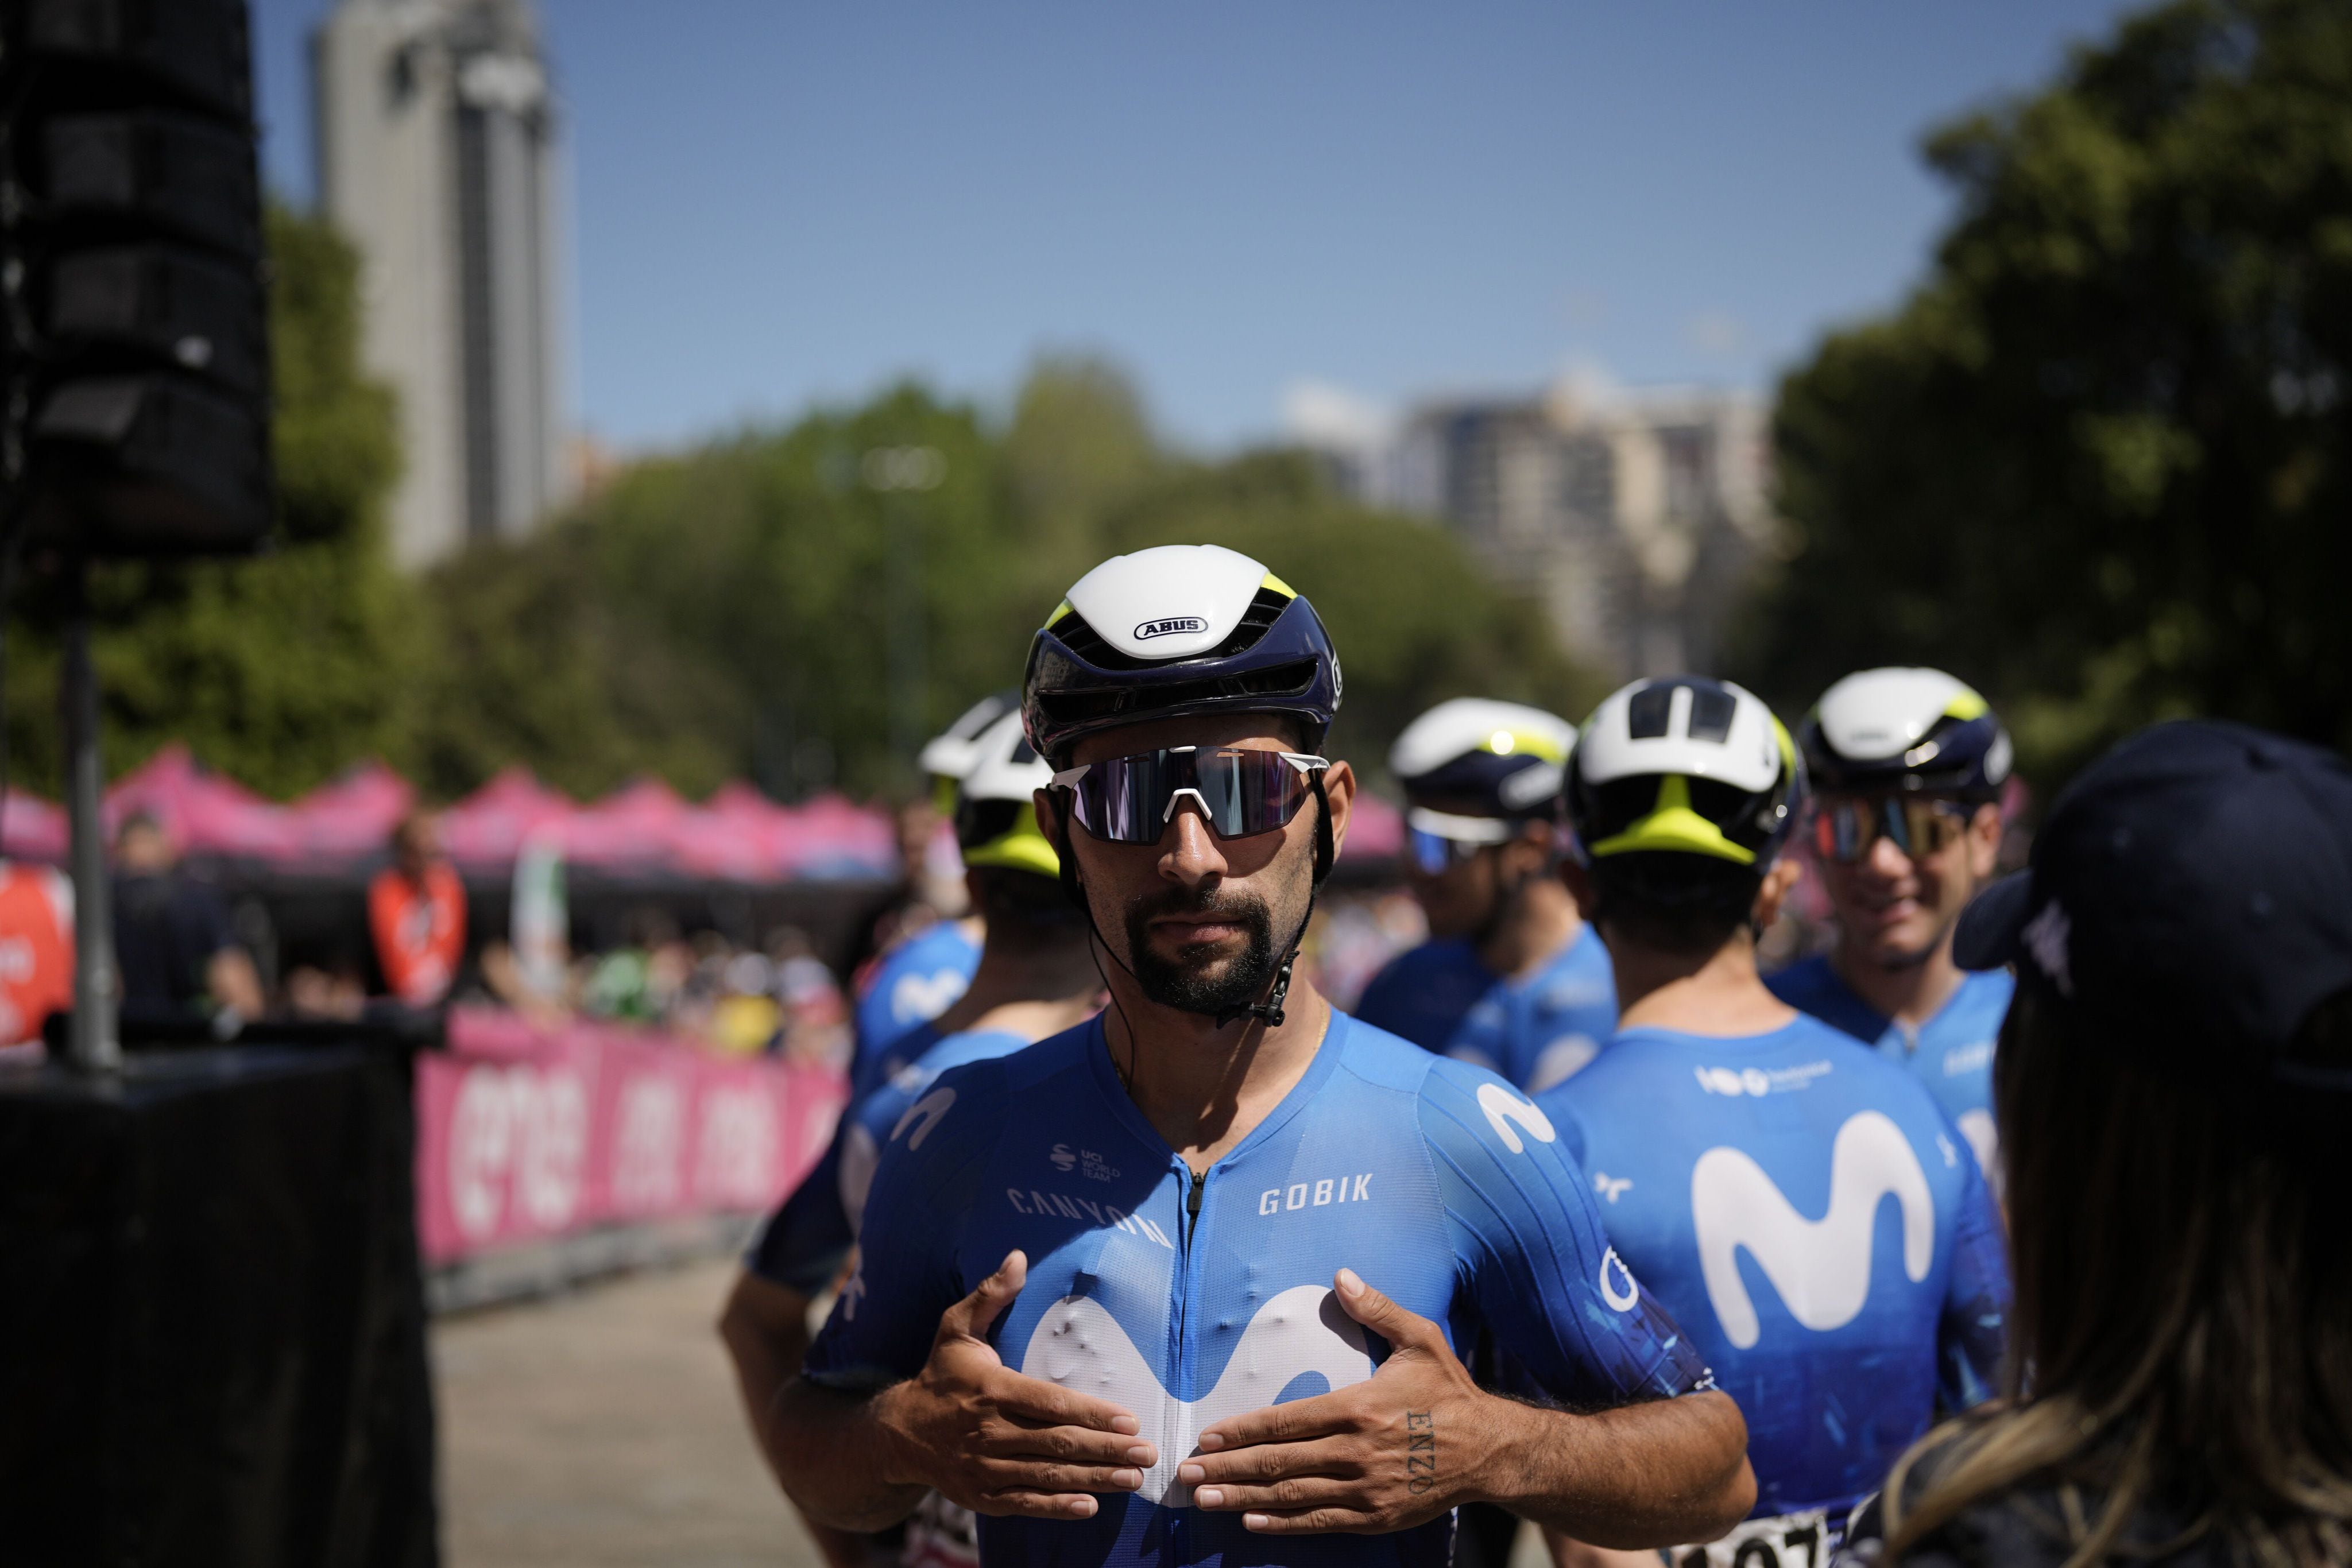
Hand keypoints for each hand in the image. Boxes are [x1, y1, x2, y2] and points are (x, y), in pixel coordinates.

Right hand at [873, 1250, 1158, 1520]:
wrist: (900, 1432)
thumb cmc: (941, 1375)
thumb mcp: (956, 1329)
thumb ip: (990, 1295)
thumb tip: (1018, 1256)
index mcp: (992, 1389)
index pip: (1050, 1403)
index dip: (1091, 1413)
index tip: (1129, 1420)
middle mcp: (989, 1432)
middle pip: (1057, 1443)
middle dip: (1106, 1450)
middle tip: (1147, 1454)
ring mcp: (985, 1468)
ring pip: (1047, 1475)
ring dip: (1094, 1479)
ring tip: (1132, 1479)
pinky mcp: (982, 1495)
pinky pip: (1025, 1502)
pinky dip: (1056, 1507)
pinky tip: (1089, 1506)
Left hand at [1180, 1267, 1514, 1534]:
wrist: (1491, 1451)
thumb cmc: (1449, 1393)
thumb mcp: (1420, 1340)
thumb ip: (1377, 1309)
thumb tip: (1342, 1275)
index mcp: (1359, 1408)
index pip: (1286, 1421)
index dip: (1242, 1430)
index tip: (1207, 1436)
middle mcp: (1356, 1452)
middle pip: (1279, 1463)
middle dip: (1228, 1469)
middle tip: (1187, 1473)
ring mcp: (1365, 1489)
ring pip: (1292, 1496)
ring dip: (1243, 1499)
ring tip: (1205, 1500)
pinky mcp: (1375, 1517)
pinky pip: (1320, 1522)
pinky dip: (1283, 1524)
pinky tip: (1251, 1522)